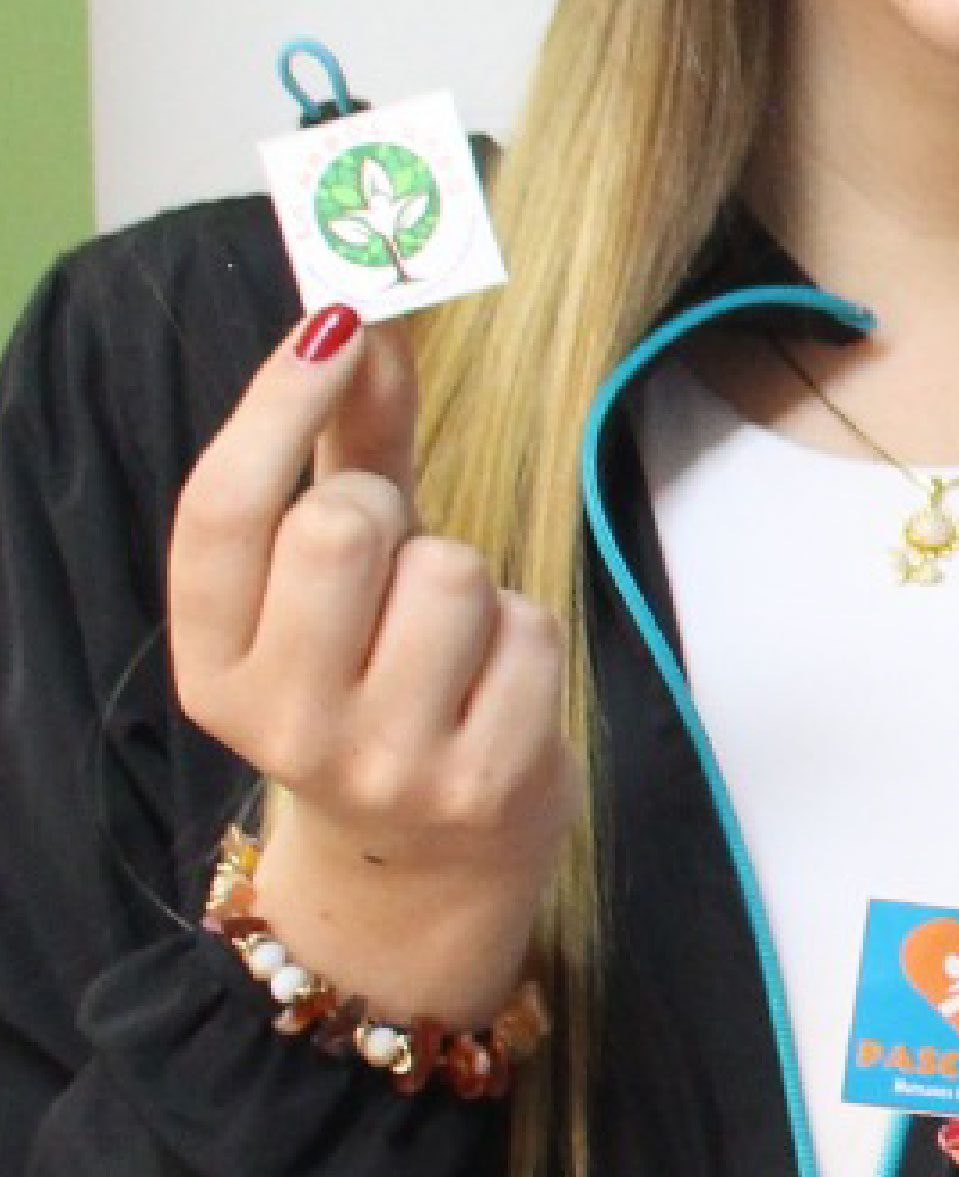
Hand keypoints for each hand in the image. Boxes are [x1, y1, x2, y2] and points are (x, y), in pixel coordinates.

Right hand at [165, 304, 571, 1018]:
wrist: (425, 861)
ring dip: (470, 584)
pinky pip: (529, 631)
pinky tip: (494, 687)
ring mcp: (380, 760)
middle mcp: (277, 720)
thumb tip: (360, 315)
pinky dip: (526, 638)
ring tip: (450, 641)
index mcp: (211, 664)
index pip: (219, 510)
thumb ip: (345, 450)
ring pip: (452, 573)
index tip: (335, 322)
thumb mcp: (337, 578)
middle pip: (342, 527)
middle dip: (390, 514)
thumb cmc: (376, 678)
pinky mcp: (480, 783)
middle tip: (397, 563)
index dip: (275, 403)